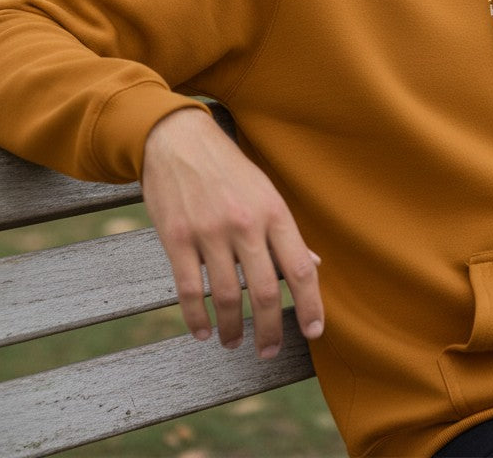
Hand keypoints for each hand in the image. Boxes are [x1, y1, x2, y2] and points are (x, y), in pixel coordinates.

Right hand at [141, 107, 323, 358]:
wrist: (179, 141)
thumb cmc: (230, 169)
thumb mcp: (267, 192)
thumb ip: (286, 232)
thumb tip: (312, 266)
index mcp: (274, 212)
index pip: (300, 268)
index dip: (310, 305)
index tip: (315, 331)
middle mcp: (246, 224)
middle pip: (264, 291)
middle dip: (269, 330)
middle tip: (269, 351)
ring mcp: (209, 233)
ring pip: (226, 297)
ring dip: (233, 329)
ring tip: (235, 343)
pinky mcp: (177, 239)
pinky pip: (189, 290)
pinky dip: (197, 318)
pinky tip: (204, 332)